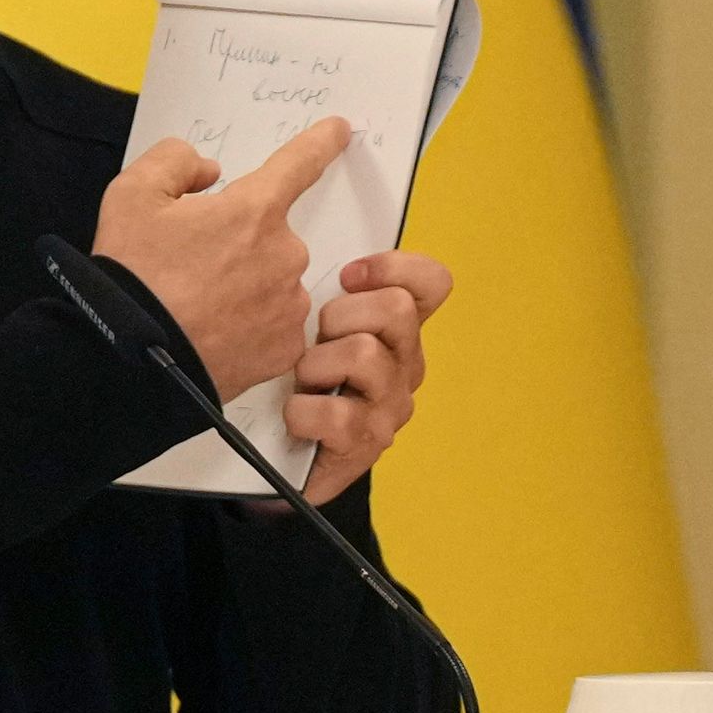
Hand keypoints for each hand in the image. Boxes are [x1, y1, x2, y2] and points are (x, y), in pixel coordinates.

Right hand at [88, 118, 348, 397]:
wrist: (129, 357)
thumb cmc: (132, 275)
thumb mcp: (131, 195)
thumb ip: (173, 162)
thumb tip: (207, 171)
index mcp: (253, 211)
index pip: (298, 164)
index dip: (320, 143)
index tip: (339, 131)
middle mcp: (284, 253)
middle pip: (269, 237)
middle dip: (239, 245)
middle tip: (193, 269)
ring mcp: (289, 304)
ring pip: (274, 283)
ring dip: (246, 288)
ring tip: (200, 309)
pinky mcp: (286, 348)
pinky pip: (275, 327)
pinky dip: (250, 328)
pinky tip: (216, 335)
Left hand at [291, 248, 452, 504]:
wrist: (281, 463)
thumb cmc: (296, 385)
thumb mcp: (309, 330)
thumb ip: (319, 292)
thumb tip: (297, 250)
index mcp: (397, 331)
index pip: (431, 283)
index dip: (394, 268)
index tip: (348, 276)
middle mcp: (405, 366)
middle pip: (395, 308)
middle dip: (341, 315)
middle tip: (315, 342)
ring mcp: (390, 407)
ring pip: (364, 354)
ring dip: (316, 365)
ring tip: (301, 383)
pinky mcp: (366, 445)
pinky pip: (338, 414)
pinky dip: (303, 413)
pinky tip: (295, 417)